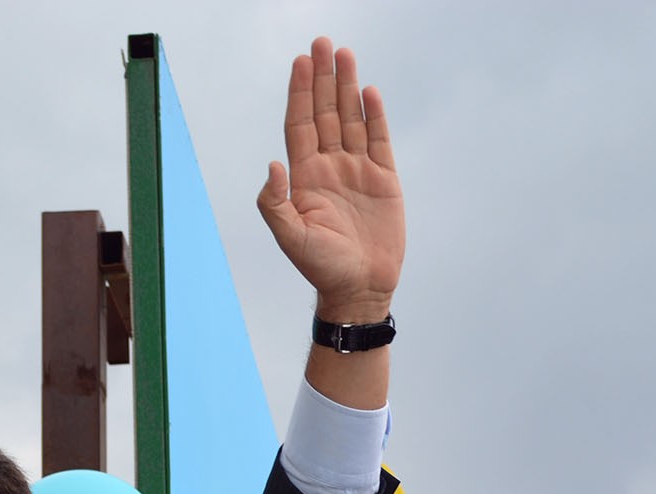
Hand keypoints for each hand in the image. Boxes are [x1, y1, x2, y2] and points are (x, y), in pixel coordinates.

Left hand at [257, 37, 402, 318]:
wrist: (359, 288)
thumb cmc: (321, 267)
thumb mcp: (290, 237)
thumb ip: (274, 203)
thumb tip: (272, 165)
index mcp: (305, 177)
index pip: (300, 124)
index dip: (299, 92)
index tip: (301, 62)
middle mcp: (329, 167)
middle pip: (324, 112)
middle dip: (322, 77)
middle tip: (322, 43)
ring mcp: (357, 171)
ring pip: (351, 119)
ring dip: (347, 87)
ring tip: (344, 54)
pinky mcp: (383, 180)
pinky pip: (379, 140)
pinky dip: (374, 115)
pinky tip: (368, 92)